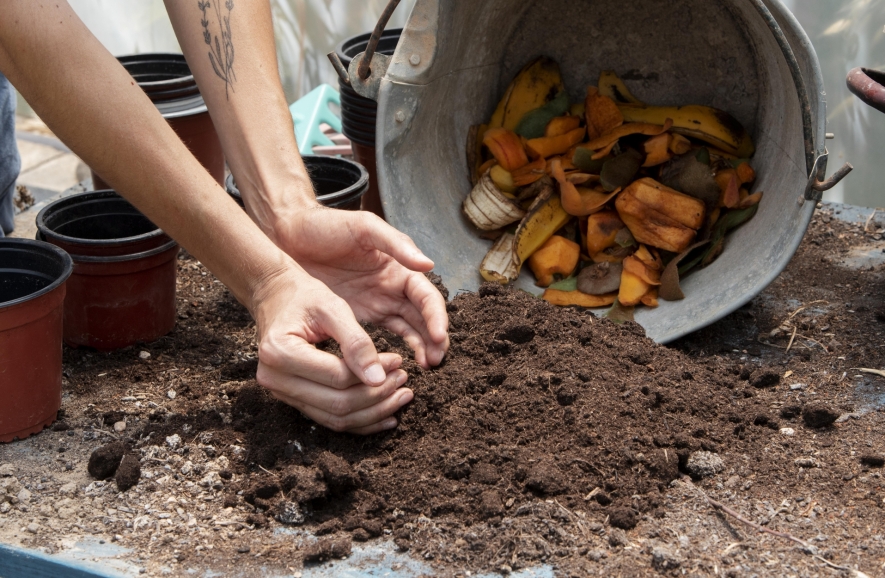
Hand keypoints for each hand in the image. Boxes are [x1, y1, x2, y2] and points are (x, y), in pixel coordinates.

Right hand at [252, 265, 413, 433]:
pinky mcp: (293, 399)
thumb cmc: (304, 297)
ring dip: (373, 412)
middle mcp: (274, 378)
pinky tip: (386, 415)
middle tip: (404, 380)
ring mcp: (281, 393)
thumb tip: (378, 379)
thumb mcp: (332, 307)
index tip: (399, 361)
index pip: (337, 376)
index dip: (374, 373)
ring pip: (335, 418)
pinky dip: (360, 421)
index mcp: (280, 352)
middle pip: (337, 404)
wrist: (276, 297)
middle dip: (377, 397)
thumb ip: (356, 342)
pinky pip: (329, 419)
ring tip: (401, 396)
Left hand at [271, 207, 448, 368]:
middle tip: (435, 361)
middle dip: (434, 339)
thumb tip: (429, 264)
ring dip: (420, 347)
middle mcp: (393, 288)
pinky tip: (399, 365)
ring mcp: (377, 303)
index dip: (436, 316)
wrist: (289, 235)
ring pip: (409, 330)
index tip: (439, 337)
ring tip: (426, 367)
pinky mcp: (358, 316)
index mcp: (399, 267)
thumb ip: (396, 244)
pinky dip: (396, 350)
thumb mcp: (364, 228)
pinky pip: (384, 336)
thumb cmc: (327, 226)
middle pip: (423, 317)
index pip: (426, 296)